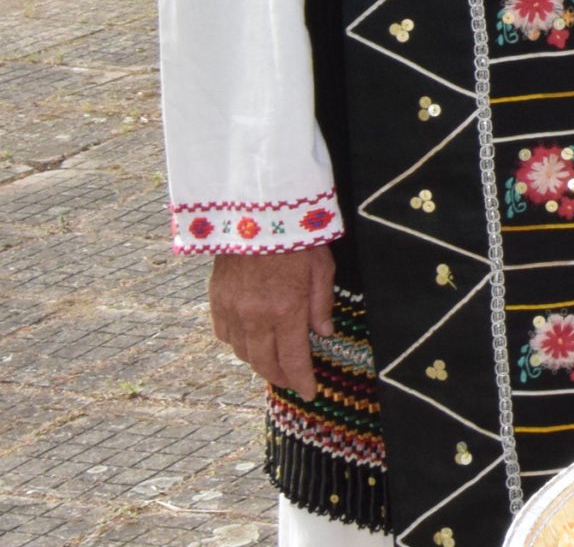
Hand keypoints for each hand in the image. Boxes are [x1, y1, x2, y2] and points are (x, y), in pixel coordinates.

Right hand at [208, 246, 334, 396]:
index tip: (309, 393)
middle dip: (280, 377)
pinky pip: (224, 335)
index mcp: (286, 310)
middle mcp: (255, 316)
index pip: (293, 359)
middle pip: (264, 363)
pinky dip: (238, 344)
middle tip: (292, 382)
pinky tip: (250, 341)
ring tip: (274, 362)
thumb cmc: (296, 237)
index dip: (301, 381)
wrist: (256, 213)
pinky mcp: (216, 300)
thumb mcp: (322, 268)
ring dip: (259, 362)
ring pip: (242, 353)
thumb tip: (324, 334)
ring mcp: (232, 310)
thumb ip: (322, 305)